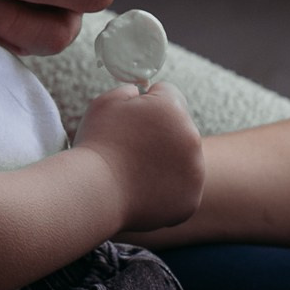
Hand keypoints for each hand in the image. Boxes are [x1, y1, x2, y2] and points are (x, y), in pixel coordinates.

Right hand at [73, 83, 204, 232]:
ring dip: (167, 161)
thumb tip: (141, 93)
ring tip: (136, 171)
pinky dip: (167, 189)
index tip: (131, 120)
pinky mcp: (191, 198)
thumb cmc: (97, 145)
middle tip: (131, 149)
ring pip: (184, 159)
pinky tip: (144, 190)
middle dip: (161, 133)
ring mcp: (195, 171)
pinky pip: (182, 188)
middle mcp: (192, 137)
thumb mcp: (106, 102)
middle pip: (180, 127)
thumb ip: (130, 90)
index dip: (147, 103)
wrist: (95, 192)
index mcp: (173, 108)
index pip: (169, 94)